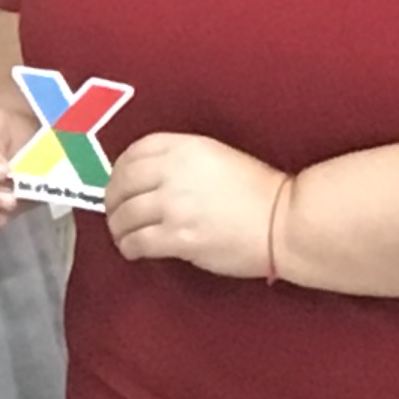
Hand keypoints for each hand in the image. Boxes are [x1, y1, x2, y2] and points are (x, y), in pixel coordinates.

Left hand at [102, 131, 288, 278]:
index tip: (118, 183)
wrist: (285, 222)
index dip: (118, 170)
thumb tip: (147, 181)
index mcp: (185, 148)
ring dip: (118, 228)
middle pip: (121, 184)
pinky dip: (129, 248)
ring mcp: (175, 205)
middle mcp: (174, 172)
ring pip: (125, 216)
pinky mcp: (179, 237)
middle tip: (115, 213)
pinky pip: (137, 242)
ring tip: (123, 235)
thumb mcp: (217, 158)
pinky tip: (133, 251)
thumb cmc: (260, 192)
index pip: (133, 153)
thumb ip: (180, 163)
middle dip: (112, 201)